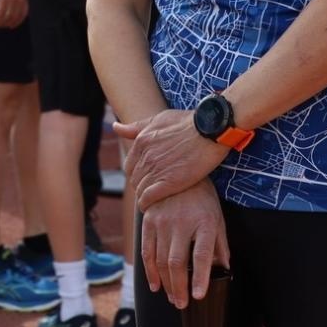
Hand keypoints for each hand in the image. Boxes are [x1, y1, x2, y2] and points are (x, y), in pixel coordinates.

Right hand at [0, 0, 27, 28]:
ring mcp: (11, 1)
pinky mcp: (3, 1)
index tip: (13, 25)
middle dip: (8, 23)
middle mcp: (19, 0)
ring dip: (1, 23)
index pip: (23, 13)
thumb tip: (13, 4)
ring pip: (7, 18)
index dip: (18, 21)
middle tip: (3, 26)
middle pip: (14, 17)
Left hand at [113, 108, 227, 209]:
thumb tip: (115, 126)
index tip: (146, 178)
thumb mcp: (159, 119)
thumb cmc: (188, 122)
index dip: (137, 173)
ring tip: (153, 200)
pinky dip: (146, 204)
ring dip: (144, 196)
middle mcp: (145, 156)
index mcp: (142, 141)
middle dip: (141, 185)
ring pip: (140, 189)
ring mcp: (156, 170)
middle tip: (150, 191)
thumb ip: (136, 127)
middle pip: (134, 178)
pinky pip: (148, 198)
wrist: (210, 130)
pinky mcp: (168, 182)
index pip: (130, 166)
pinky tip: (151, 207)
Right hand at [139, 179, 228, 309]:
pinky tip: (155, 285)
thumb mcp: (217, 219)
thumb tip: (224, 270)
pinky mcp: (149, 220)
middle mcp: (182, 221)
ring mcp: (163, 221)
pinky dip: (149, 271)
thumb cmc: (203, 200)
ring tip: (172, 298)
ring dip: (165, 283)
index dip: (200, 277)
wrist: (178, 172)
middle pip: (177, 262)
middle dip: (179, 287)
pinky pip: (147, 251)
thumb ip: (219, 246)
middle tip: (181, 304)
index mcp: (204, 222)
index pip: (202, 254)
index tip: (198, 296)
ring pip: (160, 260)